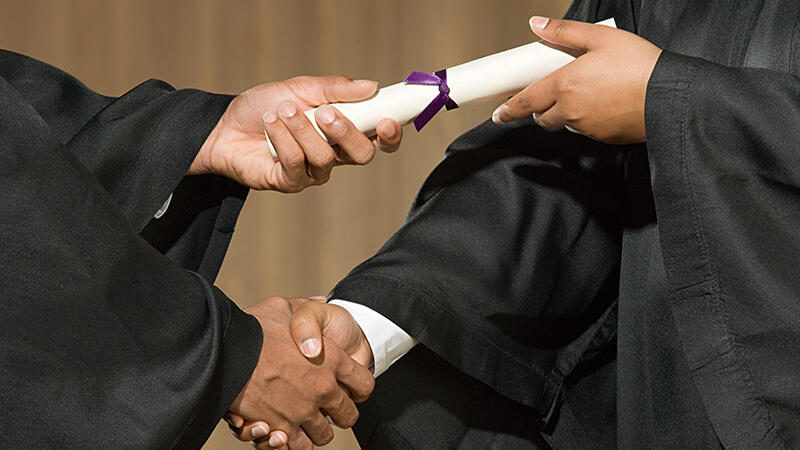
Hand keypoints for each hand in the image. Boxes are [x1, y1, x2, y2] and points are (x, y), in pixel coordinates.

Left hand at [191, 76, 402, 191]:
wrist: (222, 127)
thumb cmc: (262, 107)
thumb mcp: (299, 87)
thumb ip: (336, 88)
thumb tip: (370, 86)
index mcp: (342, 131)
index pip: (378, 139)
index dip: (390, 135)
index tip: (387, 120)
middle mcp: (332, 155)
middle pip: (361, 155)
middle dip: (346, 132)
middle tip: (326, 113)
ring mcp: (311, 172)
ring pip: (324, 157)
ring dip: (303, 129)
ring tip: (282, 110)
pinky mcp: (289, 182)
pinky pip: (296, 163)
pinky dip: (283, 138)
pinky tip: (270, 123)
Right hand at [228, 296, 374, 449]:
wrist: (227, 351)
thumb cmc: (254, 328)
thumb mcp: (284, 307)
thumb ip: (305, 308)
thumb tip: (319, 301)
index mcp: (332, 358)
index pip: (364, 384)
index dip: (359, 388)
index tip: (350, 388)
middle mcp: (323, 387)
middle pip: (348, 414)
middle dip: (340, 414)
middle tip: (329, 409)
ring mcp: (304, 410)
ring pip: (324, 434)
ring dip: (317, 430)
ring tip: (307, 421)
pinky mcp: (283, 427)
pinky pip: (300, 445)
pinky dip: (296, 442)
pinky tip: (289, 432)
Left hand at [492, 17, 661, 143]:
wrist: (671, 95)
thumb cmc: (639, 65)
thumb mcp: (600, 38)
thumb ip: (564, 31)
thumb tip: (537, 24)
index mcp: (564, 85)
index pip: (526, 101)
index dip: (509, 109)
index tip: (499, 113)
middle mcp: (571, 111)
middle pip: (542, 116)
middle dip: (539, 109)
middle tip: (546, 97)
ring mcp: (586, 128)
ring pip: (564, 124)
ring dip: (564, 114)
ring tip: (582, 96)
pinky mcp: (602, 138)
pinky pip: (585, 131)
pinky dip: (585, 121)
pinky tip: (601, 106)